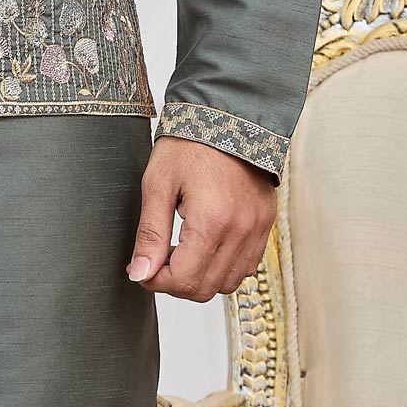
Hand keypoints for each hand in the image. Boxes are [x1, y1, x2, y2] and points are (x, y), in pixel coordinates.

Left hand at [127, 136, 276, 300]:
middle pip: (205, 288)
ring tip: (183, 250)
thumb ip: (150, 234)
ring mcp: (257, 229)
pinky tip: (205, 246)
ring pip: (228, 283)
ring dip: (201, 277)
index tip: (142, 270)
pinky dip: (223, 267)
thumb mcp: (158, 185)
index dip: (156, 281)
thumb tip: (141, 273)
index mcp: (212, 220)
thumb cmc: (190, 144)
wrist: (227, 117)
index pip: (184, 280)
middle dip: (176, 282)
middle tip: (159, 259)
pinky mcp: (265, 224)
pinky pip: (246, 266)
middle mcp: (241, 230)